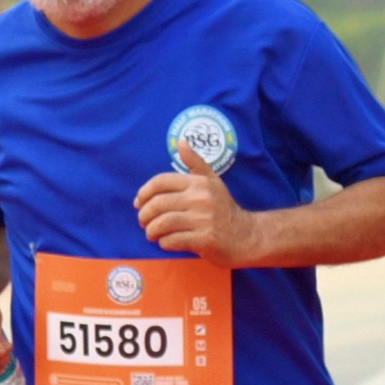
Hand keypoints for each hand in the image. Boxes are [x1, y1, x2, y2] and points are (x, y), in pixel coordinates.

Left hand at [134, 143, 259, 265]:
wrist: (246, 236)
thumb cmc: (224, 209)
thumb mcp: (212, 182)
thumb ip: (195, 163)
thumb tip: (181, 141)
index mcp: (199, 183)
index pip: (161, 181)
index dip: (144, 192)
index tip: (139, 203)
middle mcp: (201, 198)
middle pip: (158, 204)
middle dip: (144, 215)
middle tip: (144, 221)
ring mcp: (203, 220)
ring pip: (163, 223)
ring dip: (152, 230)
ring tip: (152, 233)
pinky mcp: (205, 239)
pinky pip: (172, 240)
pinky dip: (164, 243)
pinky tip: (166, 242)